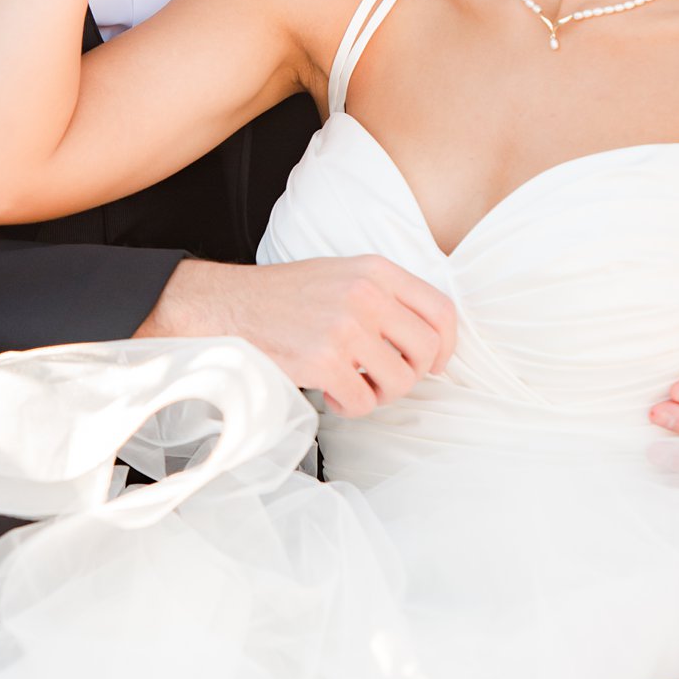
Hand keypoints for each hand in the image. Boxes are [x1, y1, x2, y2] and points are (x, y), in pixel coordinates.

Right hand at [136, 255, 458, 418]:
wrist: (231, 306)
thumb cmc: (289, 296)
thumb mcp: (344, 275)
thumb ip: (386, 297)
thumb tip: (430, 339)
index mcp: (377, 271)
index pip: (442, 311)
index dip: (447, 346)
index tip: (433, 364)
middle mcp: (367, 295)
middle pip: (426, 350)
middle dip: (411, 374)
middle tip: (385, 379)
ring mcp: (346, 328)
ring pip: (400, 382)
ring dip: (380, 394)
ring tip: (355, 386)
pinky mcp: (324, 361)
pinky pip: (364, 402)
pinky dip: (351, 407)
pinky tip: (332, 395)